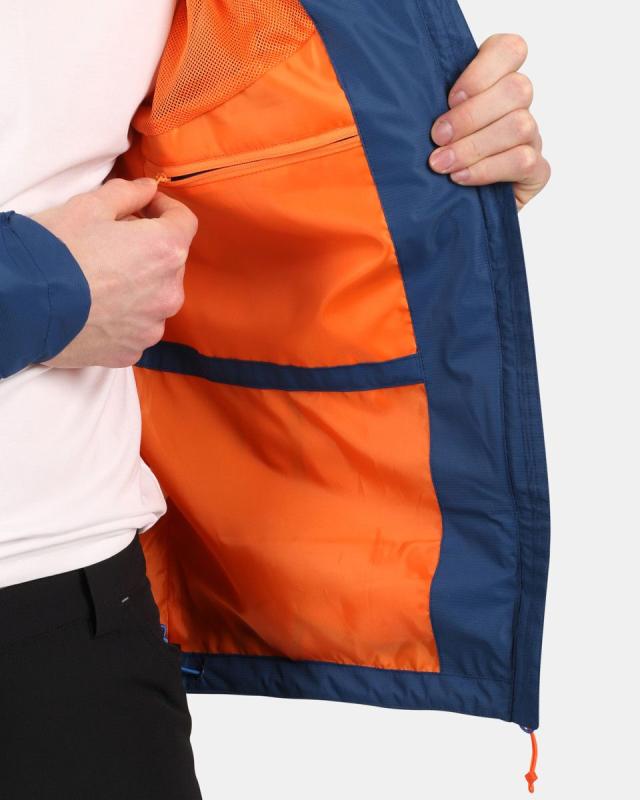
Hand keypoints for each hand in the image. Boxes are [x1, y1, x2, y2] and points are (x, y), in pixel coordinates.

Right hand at [33, 178, 197, 367]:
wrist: (22, 304)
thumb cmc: (55, 250)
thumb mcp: (88, 207)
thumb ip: (127, 195)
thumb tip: (148, 189)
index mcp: (165, 251)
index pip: (184, 222)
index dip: (165, 208)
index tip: (145, 206)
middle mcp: (169, 292)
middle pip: (170, 263)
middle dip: (148, 249)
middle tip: (113, 242)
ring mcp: (151, 326)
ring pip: (155, 299)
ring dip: (138, 286)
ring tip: (101, 279)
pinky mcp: (131, 351)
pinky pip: (136, 328)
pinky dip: (123, 317)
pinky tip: (95, 308)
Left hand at [428, 34, 549, 209]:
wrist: (449, 209)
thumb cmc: (437, 160)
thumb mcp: (431, 128)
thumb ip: (434, 106)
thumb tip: (411, 98)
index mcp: (497, 83)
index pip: (510, 49)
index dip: (482, 71)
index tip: (450, 98)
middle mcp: (519, 108)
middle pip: (516, 89)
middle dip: (470, 115)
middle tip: (437, 137)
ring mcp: (532, 138)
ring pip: (520, 125)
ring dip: (474, 146)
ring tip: (442, 164)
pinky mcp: (537, 172)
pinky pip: (523, 161)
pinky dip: (487, 169)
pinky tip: (461, 178)